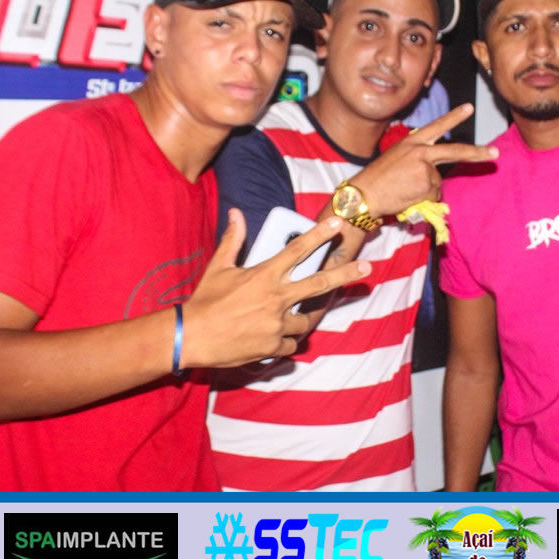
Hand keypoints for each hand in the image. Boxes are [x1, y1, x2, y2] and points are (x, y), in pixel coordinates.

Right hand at [180, 210, 370, 367]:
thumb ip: (233, 240)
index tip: (338, 223)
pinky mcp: (274, 346)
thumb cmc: (204, 301)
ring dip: (300, 318)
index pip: (297, 250)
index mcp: (264, 275)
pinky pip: (290, 342)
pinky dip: (284, 339)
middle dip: (346, 274)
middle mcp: (276, 298)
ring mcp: (277, 324)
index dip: (319, 234)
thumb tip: (237, 213)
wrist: (191, 337)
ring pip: (305, 320)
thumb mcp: (219, 267)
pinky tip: (269, 337)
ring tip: (283, 318)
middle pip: (320, 284)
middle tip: (367, 268)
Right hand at [353, 104, 497, 216]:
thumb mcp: (397, 160)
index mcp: (411, 142)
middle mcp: (420, 151)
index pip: (436, 126)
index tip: (469, 108)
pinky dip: (423, 200)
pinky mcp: (427, 184)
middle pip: (455, 151)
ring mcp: (425, 168)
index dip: (454, 116)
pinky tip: (407, 197)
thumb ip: (418, 161)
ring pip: (437, 183)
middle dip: (477, 153)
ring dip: (425, 191)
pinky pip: (433, 196)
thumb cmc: (377, 179)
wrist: (364, 194)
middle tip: (495, 153)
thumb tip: (435, 177)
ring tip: (404, 189)